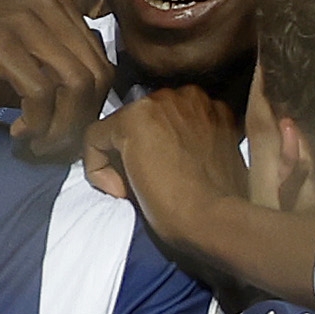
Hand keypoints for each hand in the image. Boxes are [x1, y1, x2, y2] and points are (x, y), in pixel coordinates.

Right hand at [0, 0, 110, 164]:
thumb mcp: (17, 60)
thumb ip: (54, 75)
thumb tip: (86, 112)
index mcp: (60, 8)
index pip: (103, 65)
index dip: (90, 109)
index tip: (60, 132)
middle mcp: (49, 8)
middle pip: (96, 77)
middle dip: (79, 122)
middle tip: (50, 144)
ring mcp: (24, 22)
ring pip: (75, 84)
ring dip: (60, 126)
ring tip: (34, 141)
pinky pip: (40, 92)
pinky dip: (36, 121)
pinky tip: (16, 131)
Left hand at [91, 82, 314, 306]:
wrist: (215, 218)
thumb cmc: (221, 203)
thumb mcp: (213, 161)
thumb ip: (193, 145)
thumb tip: (160, 155)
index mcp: (210, 105)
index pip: (166, 120)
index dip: (161, 153)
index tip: (168, 184)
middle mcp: (186, 95)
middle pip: (141, 120)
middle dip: (139, 153)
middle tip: (150, 188)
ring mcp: (159, 104)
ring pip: (117, 128)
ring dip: (120, 161)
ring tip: (138, 192)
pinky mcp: (132, 121)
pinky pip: (94, 137)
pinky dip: (97, 168)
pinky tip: (120, 192)